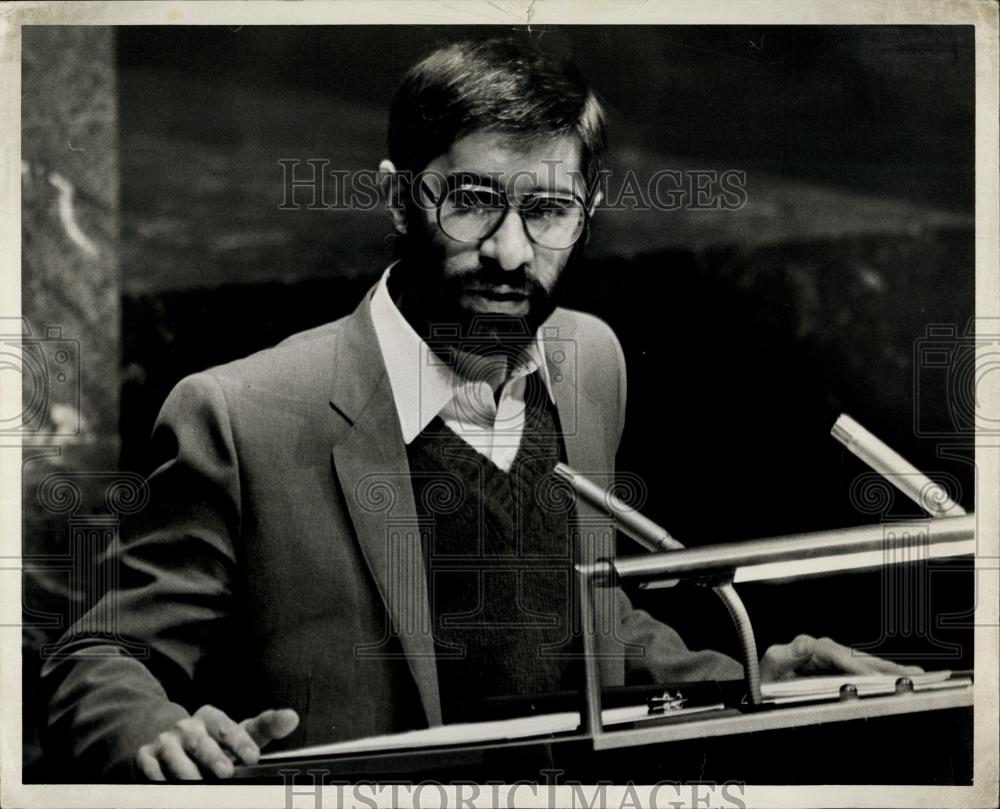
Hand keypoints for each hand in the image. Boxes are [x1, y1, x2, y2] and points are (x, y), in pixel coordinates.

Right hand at [135, 705, 298, 780]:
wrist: (165, 741)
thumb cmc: (213, 741)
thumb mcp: (238, 732)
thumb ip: (265, 727)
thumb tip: (292, 717)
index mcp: (211, 718)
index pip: (228, 727)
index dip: (241, 741)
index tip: (254, 756)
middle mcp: (187, 726)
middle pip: (202, 742)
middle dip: (213, 757)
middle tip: (227, 772)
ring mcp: (165, 741)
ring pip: (175, 757)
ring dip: (186, 772)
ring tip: (197, 785)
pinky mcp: (145, 756)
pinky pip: (151, 769)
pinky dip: (158, 778)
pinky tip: (167, 787)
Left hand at [760, 634, 923, 681]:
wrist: (763, 686)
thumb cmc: (766, 678)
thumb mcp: (769, 667)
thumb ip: (784, 656)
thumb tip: (804, 644)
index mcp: (808, 647)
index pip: (837, 655)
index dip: (857, 667)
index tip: (874, 679)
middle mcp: (823, 650)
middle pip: (858, 658)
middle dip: (885, 666)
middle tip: (912, 675)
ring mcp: (833, 660)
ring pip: (865, 664)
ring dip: (890, 671)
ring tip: (916, 677)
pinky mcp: (838, 670)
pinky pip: (864, 672)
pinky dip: (883, 675)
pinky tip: (901, 679)